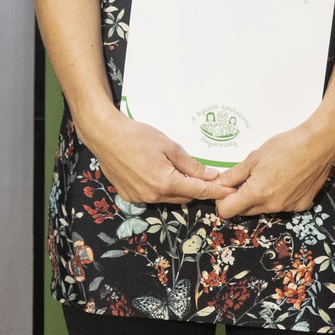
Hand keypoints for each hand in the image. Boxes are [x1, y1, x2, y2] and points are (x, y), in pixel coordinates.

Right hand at [77, 108, 231, 204]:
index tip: (229, 192)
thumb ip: (190, 165)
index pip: (199, 191)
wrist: (104, 135)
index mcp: (166, 183)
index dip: (216, 192)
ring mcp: (140, 198)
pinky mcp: (130, 196)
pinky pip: (153, 196)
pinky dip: (160, 188)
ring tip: (178, 171)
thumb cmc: (137, 136)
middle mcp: (154, 196)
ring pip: (169, 198)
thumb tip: (210, 176)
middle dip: (196, 189)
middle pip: (184, 197)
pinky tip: (155, 173)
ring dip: (178, 189)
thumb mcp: (169, 146)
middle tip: (206, 177)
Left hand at [215, 118, 334, 218]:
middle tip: (245, 179)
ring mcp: (288, 207)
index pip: (227, 211)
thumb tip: (220, 183)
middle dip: (240, 199)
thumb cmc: (287, 146)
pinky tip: (285, 179)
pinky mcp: (301, 205)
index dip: (223, 200)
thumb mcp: (254, 157)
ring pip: (264, 208)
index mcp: (256, 193)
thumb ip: (234, 174)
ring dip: (260, 197)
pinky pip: (282, 206)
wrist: (319, 144)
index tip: (227, 188)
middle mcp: (272, 205)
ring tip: (268, 175)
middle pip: (245, 211)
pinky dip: (279, 196)